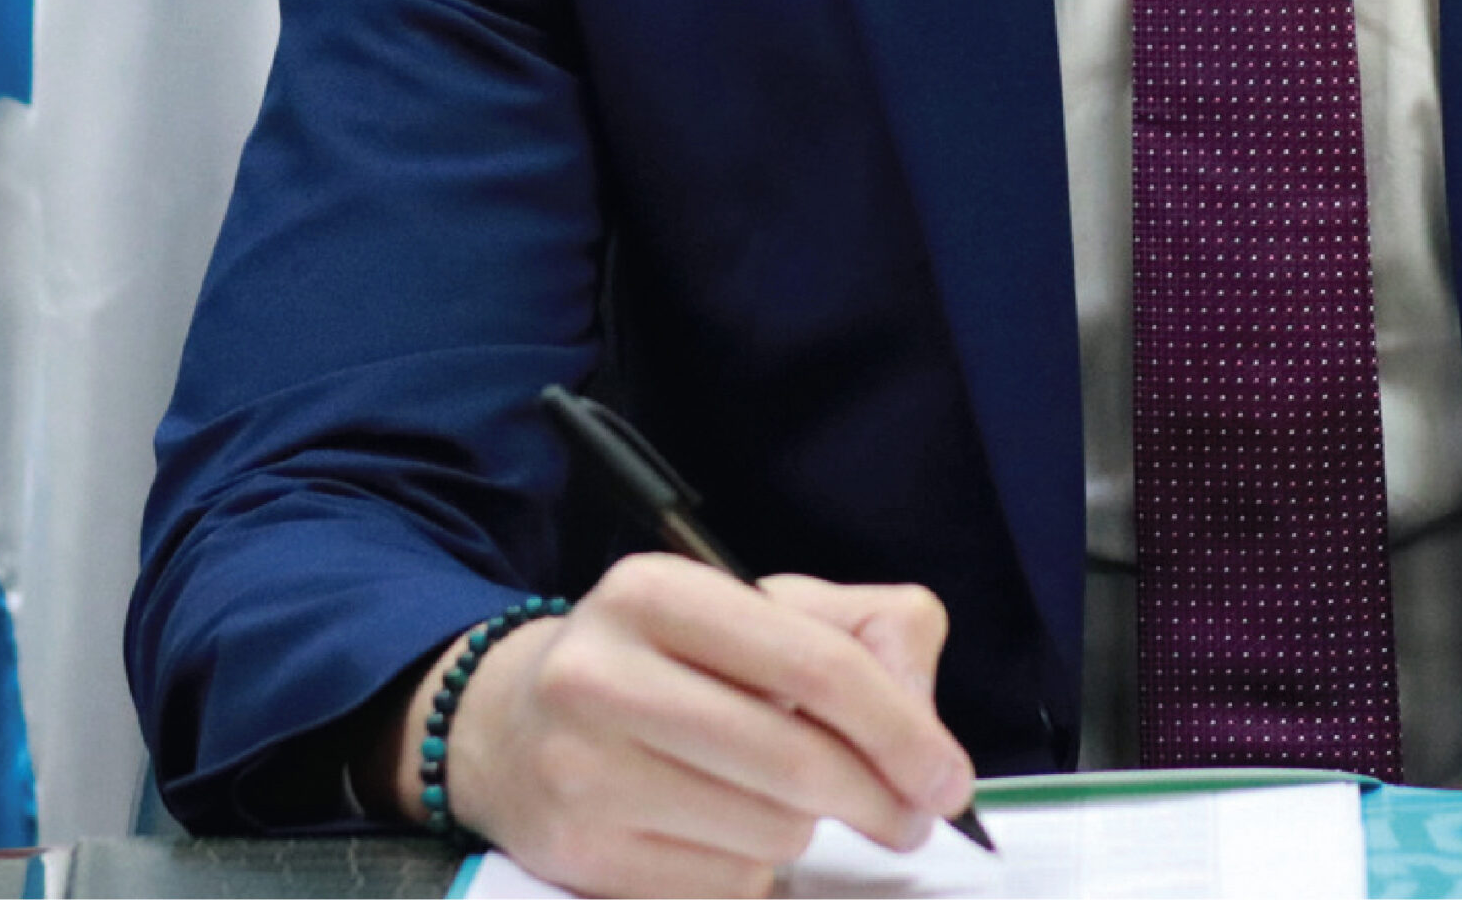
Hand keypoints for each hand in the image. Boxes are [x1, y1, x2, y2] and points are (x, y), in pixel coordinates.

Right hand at [386, 555, 975, 897]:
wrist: (514, 723)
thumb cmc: (666, 661)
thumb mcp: (758, 609)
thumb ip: (864, 631)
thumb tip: (920, 714)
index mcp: (654, 591)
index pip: (812, 661)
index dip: (898, 727)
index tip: (947, 776)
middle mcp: (603, 674)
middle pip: (795, 761)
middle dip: (877, 797)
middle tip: (909, 814)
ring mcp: (582, 771)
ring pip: (766, 833)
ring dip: (805, 829)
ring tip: (784, 799)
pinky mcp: (580, 857)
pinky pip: (721, 886)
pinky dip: (750, 870)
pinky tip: (726, 830)